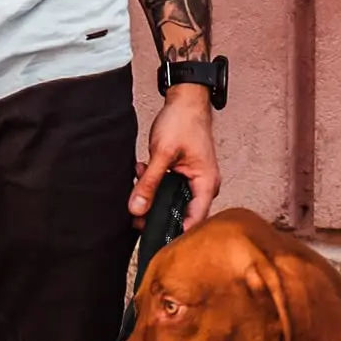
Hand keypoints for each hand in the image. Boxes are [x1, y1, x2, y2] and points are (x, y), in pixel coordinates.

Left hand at [131, 85, 221, 229]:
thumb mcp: (162, 153)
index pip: (194, 221)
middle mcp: (202, 186)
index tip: (154, 241)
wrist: (185, 99)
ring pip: (169, 200)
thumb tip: (136, 209)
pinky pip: (166, 188)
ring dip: (152, 193)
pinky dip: (152, 182)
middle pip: (180, 214)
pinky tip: (142, 169)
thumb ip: (149, 182)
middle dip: (156, 211)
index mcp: (206, 185)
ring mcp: (192, 181)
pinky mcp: (181, 175)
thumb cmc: (183, 121)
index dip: (174, 234)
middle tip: (135, 210)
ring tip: (138, 179)